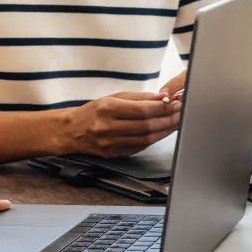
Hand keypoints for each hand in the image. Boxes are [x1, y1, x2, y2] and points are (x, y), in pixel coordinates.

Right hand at [61, 92, 181, 157]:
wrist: (70, 131)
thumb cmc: (93, 111)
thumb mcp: (113, 97)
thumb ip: (139, 97)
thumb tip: (163, 97)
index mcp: (107, 109)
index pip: (142, 110)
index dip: (163, 107)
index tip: (176, 103)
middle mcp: (107, 127)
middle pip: (147, 126)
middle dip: (168, 119)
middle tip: (181, 113)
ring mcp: (110, 143)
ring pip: (146, 139)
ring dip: (165, 131)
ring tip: (176, 122)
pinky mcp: (113, 153)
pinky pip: (139, 147)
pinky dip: (154, 139)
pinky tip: (162, 132)